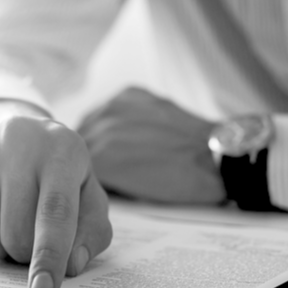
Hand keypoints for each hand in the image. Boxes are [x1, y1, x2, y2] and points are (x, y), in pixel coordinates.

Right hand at [0, 100, 111, 287]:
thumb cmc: (49, 167)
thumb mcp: (83, 190)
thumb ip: (90, 230)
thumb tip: (72, 265)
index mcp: (62, 150)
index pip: (54, 213)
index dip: (49, 258)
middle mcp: (19, 142)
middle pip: (15, 232)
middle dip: (23, 254)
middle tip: (28, 241)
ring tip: (6, 225)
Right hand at [78, 87, 224, 203]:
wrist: (216, 156)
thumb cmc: (180, 183)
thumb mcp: (131, 193)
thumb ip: (104, 180)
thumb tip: (90, 177)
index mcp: (100, 157)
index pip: (71, 164)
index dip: (78, 173)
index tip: (84, 178)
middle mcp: (102, 128)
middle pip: (76, 142)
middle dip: (84, 153)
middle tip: (102, 165)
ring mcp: (115, 107)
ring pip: (89, 122)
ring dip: (97, 133)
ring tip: (116, 147)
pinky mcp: (129, 94)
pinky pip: (109, 107)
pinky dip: (114, 118)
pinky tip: (130, 130)